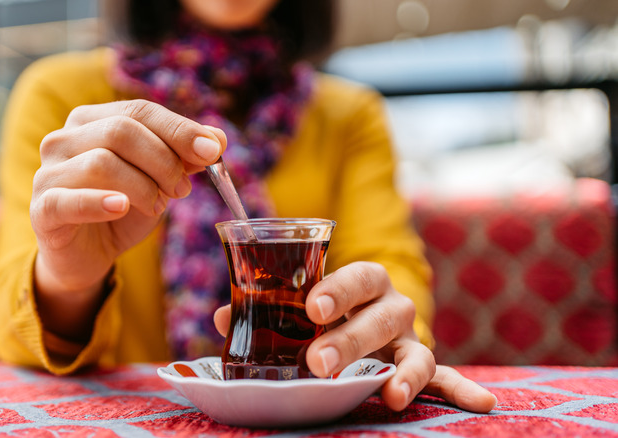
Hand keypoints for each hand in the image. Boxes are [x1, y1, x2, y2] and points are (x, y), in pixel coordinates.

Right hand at [31, 99, 225, 337]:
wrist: (87, 254)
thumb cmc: (122, 209)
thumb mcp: (159, 181)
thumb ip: (183, 158)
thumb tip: (218, 138)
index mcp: (92, 121)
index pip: (139, 111)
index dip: (179, 129)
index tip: (213, 151)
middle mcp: (63, 139)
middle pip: (120, 131)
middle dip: (163, 160)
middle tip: (183, 189)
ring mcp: (47, 173)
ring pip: (100, 162)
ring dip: (142, 185)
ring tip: (159, 205)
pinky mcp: (41, 209)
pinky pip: (69, 200)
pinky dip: (99, 202)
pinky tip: (122, 207)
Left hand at [214, 261, 495, 412]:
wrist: (361, 321)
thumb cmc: (324, 314)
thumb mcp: (297, 310)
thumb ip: (266, 311)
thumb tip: (222, 316)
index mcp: (362, 283)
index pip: (356, 276)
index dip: (336, 289)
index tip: (312, 308)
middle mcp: (392, 306)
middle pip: (381, 315)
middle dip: (352, 338)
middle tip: (318, 361)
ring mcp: (410, 338)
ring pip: (415, 349)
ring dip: (402, 372)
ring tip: (390, 395)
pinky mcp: (422, 366)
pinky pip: (444, 377)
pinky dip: (461, 390)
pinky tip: (483, 404)